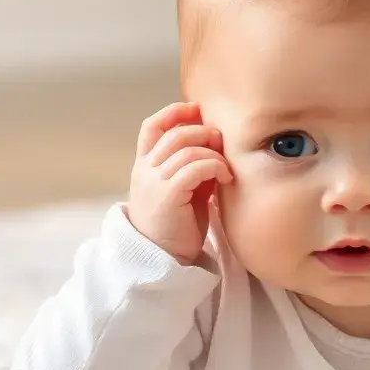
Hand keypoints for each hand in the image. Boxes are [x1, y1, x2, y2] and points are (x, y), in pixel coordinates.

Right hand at [126, 101, 231, 264]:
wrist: (164, 259)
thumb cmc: (177, 226)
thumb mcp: (184, 190)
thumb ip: (192, 167)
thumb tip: (216, 145)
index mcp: (144, 166)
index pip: (151, 126)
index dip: (173, 112)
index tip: (197, 110)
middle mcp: (145, 170)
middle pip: (175, 133)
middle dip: (204, 132)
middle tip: (222, 144)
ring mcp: (154, 182)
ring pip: (187, 148)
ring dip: (214, 153)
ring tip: (225, 168)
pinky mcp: (168, 195)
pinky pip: (195, 167)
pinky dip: (215, 166)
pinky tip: (225, 178)